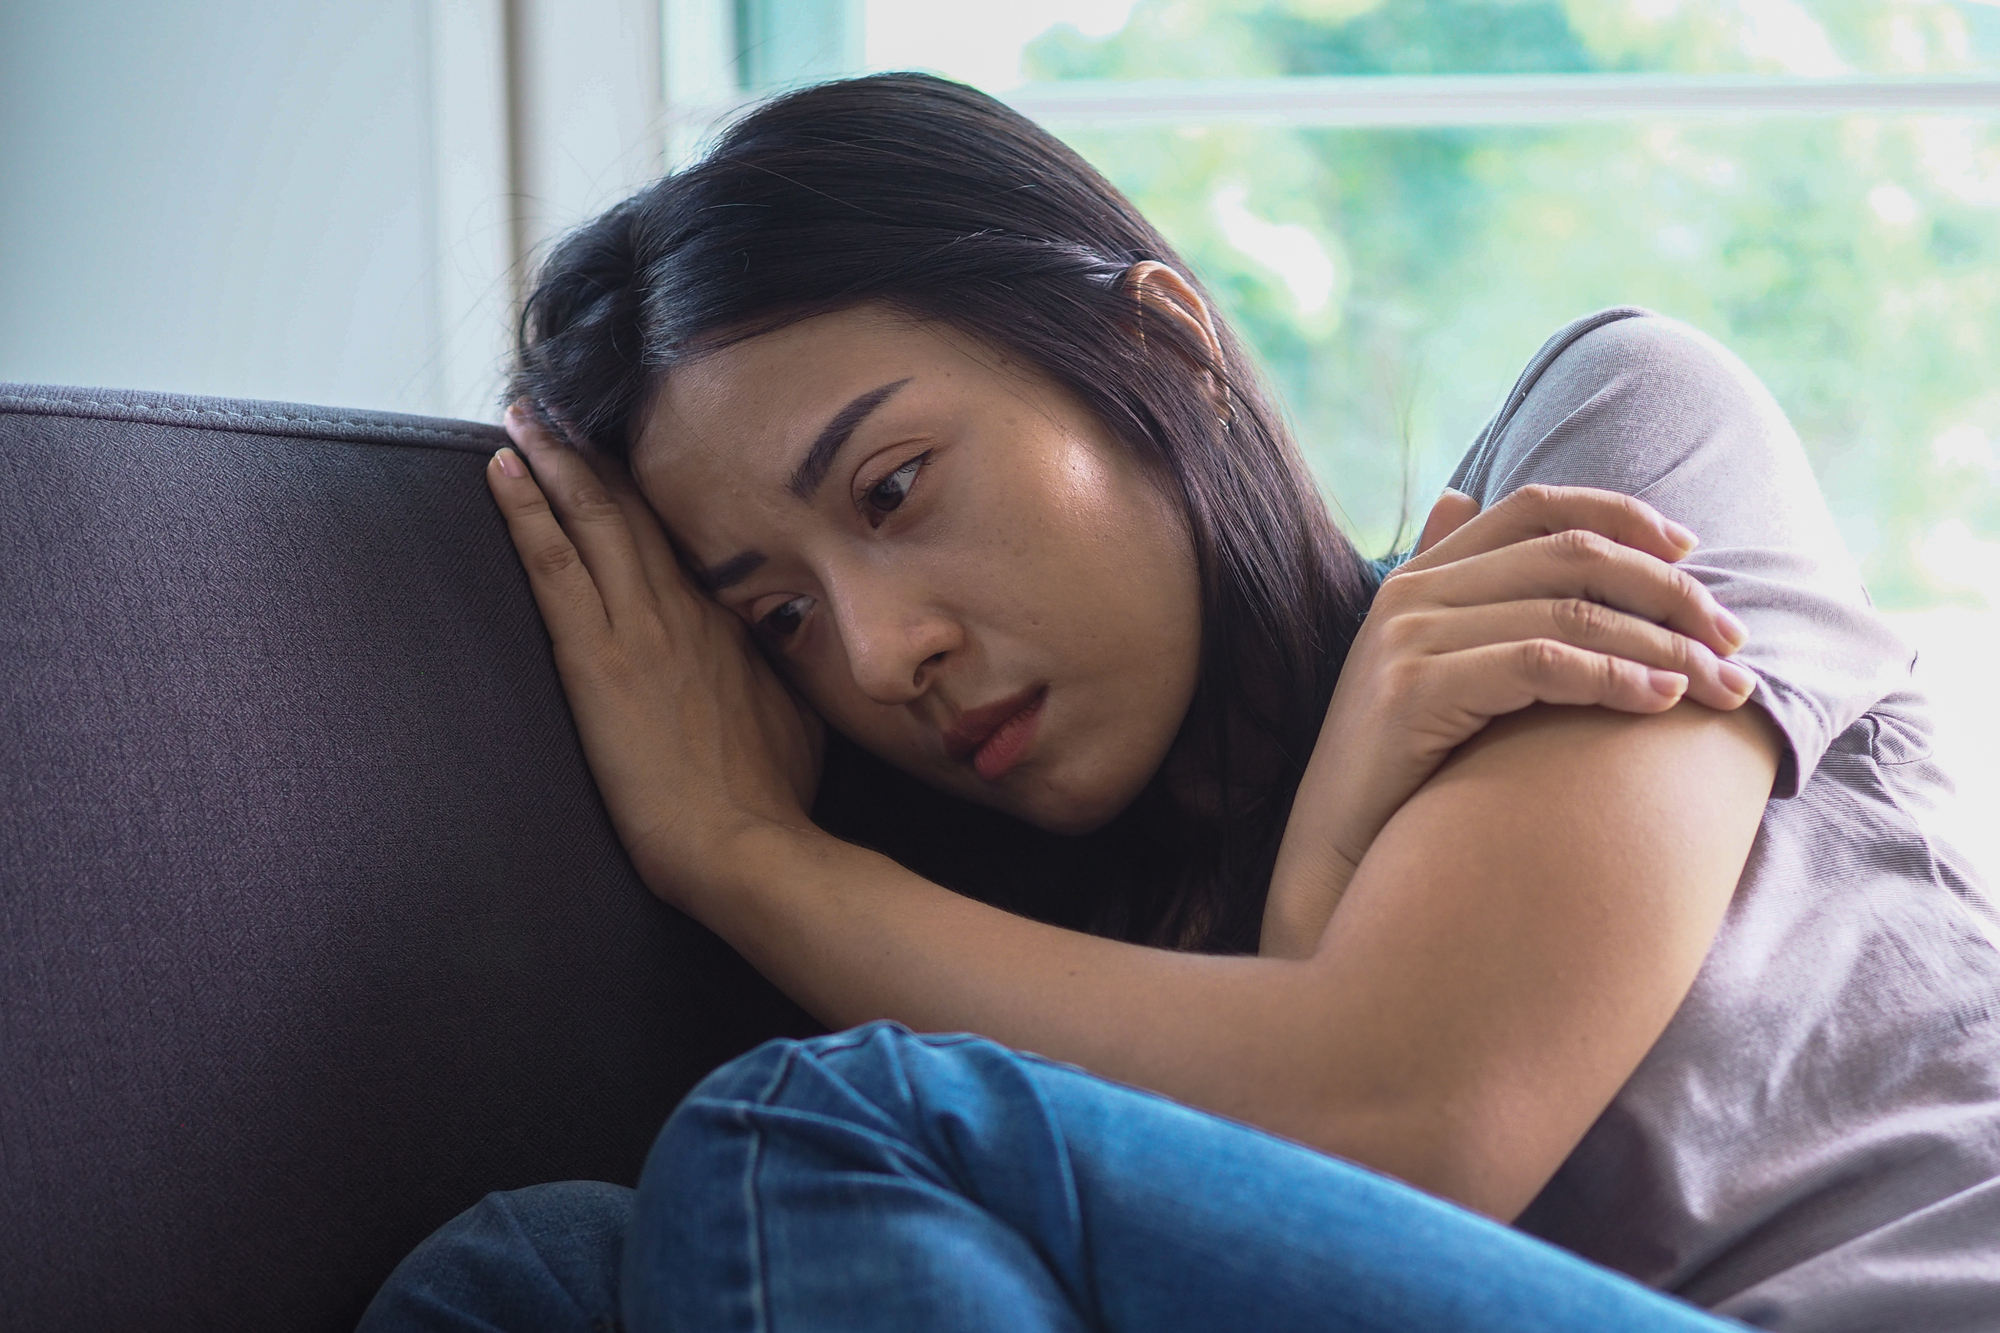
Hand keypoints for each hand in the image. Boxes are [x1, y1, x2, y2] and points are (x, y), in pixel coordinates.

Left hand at [488, 404, 823, 906]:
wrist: (748, 845)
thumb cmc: (771, 800)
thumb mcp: (794, 721)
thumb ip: (773, 676)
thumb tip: (774, 657)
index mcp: (731, 624)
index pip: (682, 539)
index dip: (648, 490)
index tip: (625, 450)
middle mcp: (687, 609)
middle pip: (634, 510)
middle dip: (594, 452)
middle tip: (560, 404)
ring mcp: (642, 627)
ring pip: (593, 519)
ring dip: (555, 460)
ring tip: (524, 414)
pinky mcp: (597, 658)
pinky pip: (554, 564)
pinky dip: (527, 510)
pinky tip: (503, 469)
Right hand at [1260, 484, 1755, 957]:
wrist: (1340, 853)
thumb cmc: (1402, 769)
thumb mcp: (1421, 659)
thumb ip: (1449, 585)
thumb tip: (1462, 497)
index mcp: (1421, 575)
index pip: (1537, 507)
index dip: (1624, 516)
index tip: (1694, 555)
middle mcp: (1411, 593)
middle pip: (1569, 555)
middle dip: (1667, 591)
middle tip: (1732, 638)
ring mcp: (1407, 639)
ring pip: (1568, 612)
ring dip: (1662, 644)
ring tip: (1721, 684)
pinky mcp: (1413, 691)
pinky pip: (1540, 663)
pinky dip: (1614, 676)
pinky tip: (1661, 698)